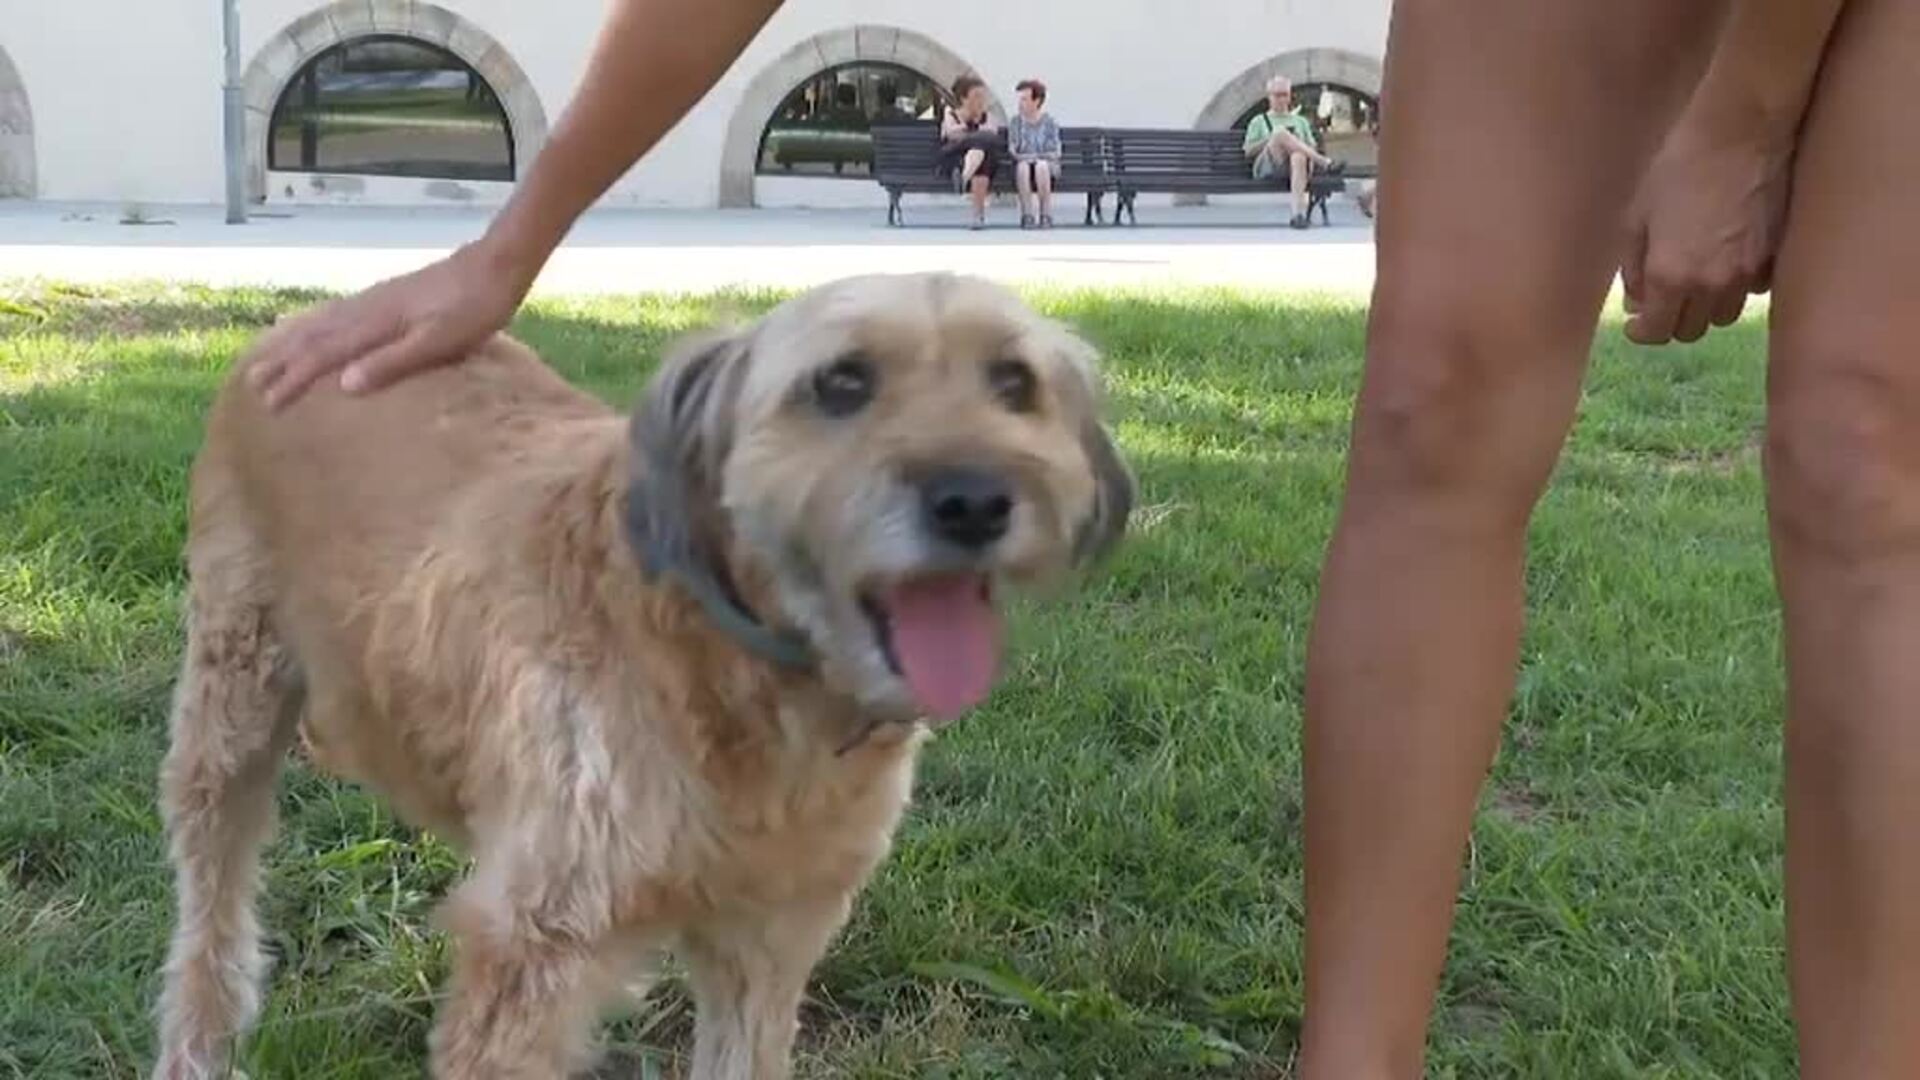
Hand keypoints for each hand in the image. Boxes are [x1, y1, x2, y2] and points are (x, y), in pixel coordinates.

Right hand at [246, 238, 532, 409]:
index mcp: (376, 324)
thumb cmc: (475, 309)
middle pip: (313, 338)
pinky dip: (313, 322)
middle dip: (282, 363)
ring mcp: (374, 300)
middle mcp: (366, 309)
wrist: (494, 266)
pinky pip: (336, 313)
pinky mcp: (386, 296)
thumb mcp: (440, 342)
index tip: (269, 404)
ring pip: (320, 323)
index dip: (294, 380)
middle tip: (251, 386)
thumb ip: (393, 362)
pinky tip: (310, 326)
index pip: (324, 356)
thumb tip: (344, 386)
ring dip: (291, 343)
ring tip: (265, 358)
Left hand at [1620, 113, 1792, 344]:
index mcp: (1670, 275)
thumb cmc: (1678, 168)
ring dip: (1706, 307)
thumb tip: (1637, 302)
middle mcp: (1711, 284)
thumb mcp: (1636, 216)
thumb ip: (1632, 267)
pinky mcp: (1774, 257)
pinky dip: (1738, 287)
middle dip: (1672, 320)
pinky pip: (1753, 291)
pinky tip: (1728, 262)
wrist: (1741, 134)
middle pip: (1691, 331)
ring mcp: (1748, 273)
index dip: (1643, 332)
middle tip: (1663, 298)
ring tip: (1696, 279)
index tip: (1637, 322)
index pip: (1657, 333)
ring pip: (1724, 316)